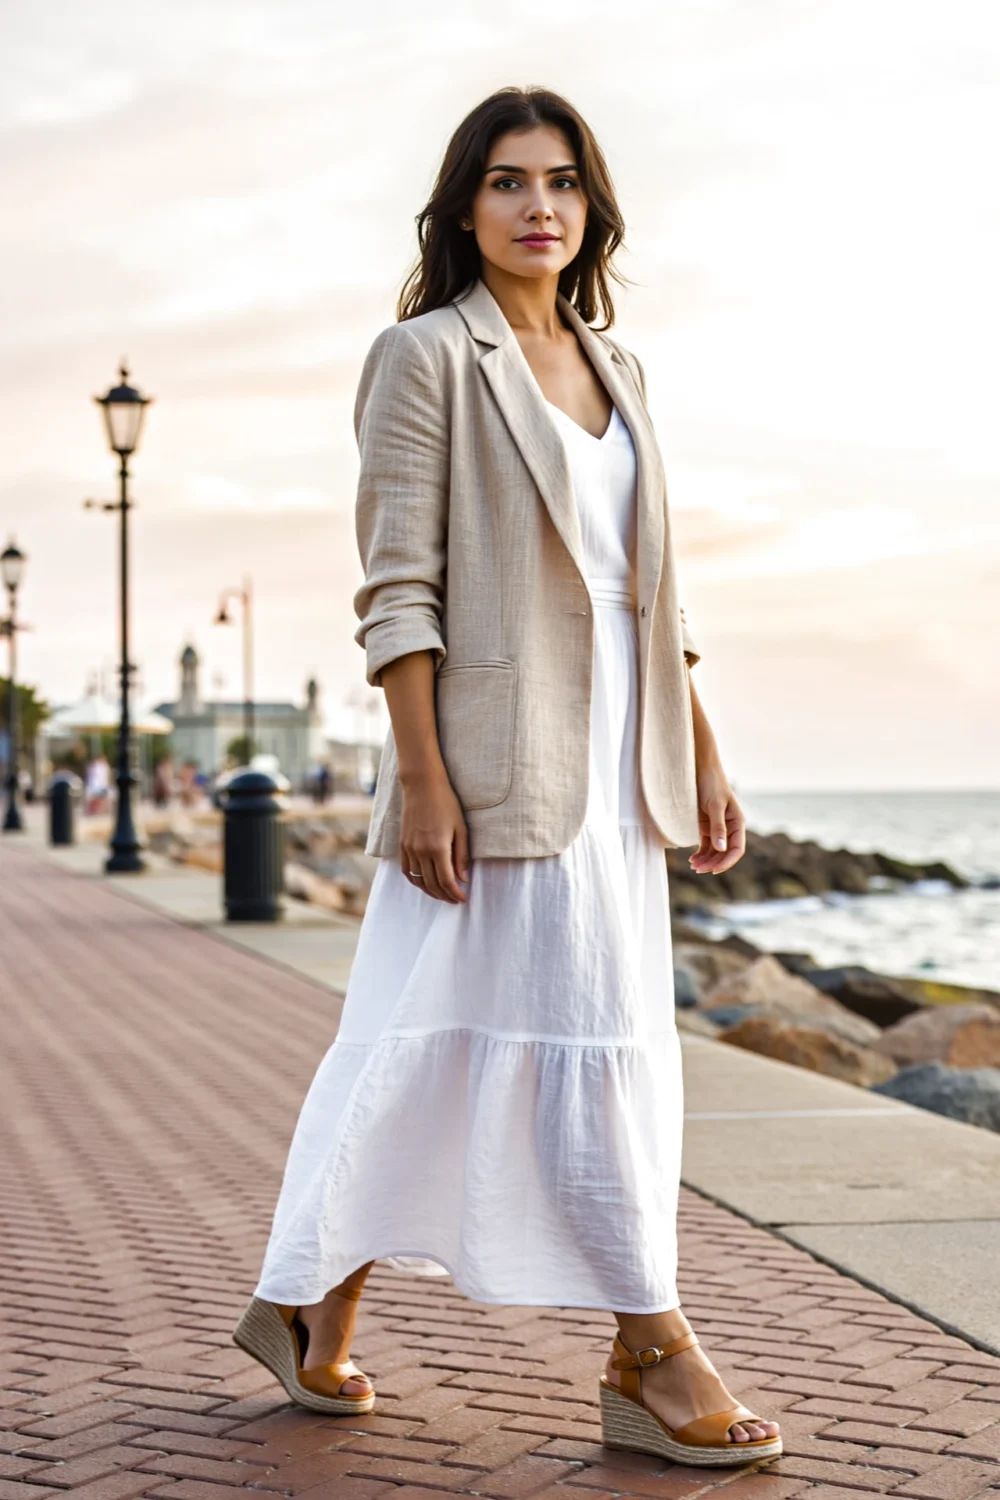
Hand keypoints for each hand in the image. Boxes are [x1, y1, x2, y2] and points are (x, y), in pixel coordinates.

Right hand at [399, 770, 470, 902]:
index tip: (463, 898)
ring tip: (442, 895)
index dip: (455, 893)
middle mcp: (421, 851)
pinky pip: (407, 870)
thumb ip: (461, 855)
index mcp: (438, 848)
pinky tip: (424, 883)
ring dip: (430, 891)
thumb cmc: (446, 804)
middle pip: (432, 884)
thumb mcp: (460, 828)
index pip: (447, 881)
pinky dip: (416, 881)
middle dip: (445, 896)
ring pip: (418, 880)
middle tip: (455, 900)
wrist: (422, 786)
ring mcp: (409, 849)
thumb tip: (463, 878)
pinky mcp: (402, 845)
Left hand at [688, 763, 745, 874]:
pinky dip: (700, 853)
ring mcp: (716, 827)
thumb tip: (722, 849)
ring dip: (706, 860)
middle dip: (713, 863)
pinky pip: (705, 844)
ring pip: (714, 851)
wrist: (698, 768)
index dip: (727, 861)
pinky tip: (692, 859)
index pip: (736, 848)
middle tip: (698, 869)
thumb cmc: (710, 783)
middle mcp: (729, 827)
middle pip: (724, 852)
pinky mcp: (705, 826)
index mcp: (737, 822)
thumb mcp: (715, 805)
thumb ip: (718, 827)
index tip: (714, 870)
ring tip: (693, 866)